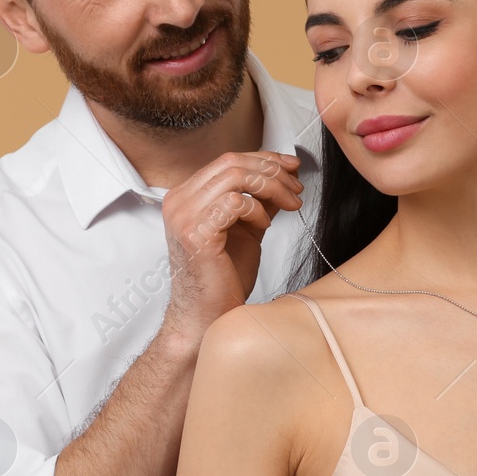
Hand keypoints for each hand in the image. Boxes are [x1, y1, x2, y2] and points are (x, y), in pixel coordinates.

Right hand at [159, 151, 303, 341]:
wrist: (206, 316)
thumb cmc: (222, 278)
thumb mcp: (246, 230)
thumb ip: (259, 202)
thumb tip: (284, 177)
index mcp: (187, 196)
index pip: (228, 161)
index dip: (265, 159)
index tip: (292, 167)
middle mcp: (179, 201)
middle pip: (232, 163)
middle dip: (273, 171)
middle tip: (296, 188)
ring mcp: (184, 216)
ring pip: (236, 177)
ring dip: (272, 187)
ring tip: (290, 204)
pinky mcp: (195, 233)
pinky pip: (234, 203)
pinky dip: (257, 210)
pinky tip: (264, 225)